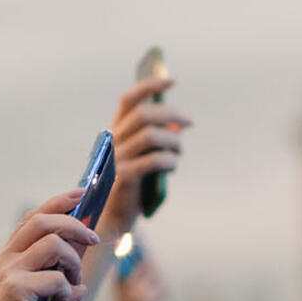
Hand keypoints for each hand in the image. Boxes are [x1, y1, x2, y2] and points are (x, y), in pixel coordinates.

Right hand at [0, 190, 99, 300]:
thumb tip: (82, 284)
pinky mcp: (18, 289)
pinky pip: (57, 279)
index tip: (82, 194)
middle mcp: (7, 258)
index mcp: (10, 255)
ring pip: (54, 244)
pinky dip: (67, 292)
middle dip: (75, 224)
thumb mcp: (42, 299)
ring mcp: (10, 271)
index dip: (59, 202)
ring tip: (73, 284)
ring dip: (74, 264)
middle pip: (43, 220)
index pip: (34, 217)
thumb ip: (60, 286)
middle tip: (95, 238)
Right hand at [100, 77, 190, 234]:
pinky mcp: (124, 178)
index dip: (149, 87)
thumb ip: (155, 139)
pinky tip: (172, 166)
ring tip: (178, 152)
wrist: (112, 219)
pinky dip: (169, 160)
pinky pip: (154, 160)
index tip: (172, 81)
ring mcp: (116, 159)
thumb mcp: (142, 158)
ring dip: (173, 141)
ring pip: (151, 136)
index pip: (129, 101)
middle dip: (171, 114)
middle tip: (189, 122)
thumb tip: (180, 123)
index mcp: (115, 133)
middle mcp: (113, 142)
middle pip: (144, 114)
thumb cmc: (132, 187)